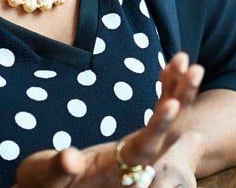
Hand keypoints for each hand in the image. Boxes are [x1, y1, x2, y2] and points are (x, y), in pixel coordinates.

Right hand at [14, 52, 204, 187]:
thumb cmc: (41, 186)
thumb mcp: (43, 177)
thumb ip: (57, 170)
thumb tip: (70, 160)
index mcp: (113, 173)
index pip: (143, 150)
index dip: (159, 128)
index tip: (173, 105)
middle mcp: (132, 166)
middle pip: (166, 135)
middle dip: (181, 100)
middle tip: (194, 69)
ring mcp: (135, 155)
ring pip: (167, 125)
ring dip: (178, 92)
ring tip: (186, 60)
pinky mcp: (134, 145)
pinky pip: (157, 119)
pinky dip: (164, 93)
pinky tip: (170, 70)